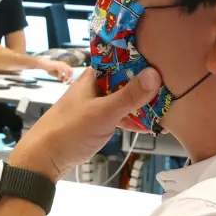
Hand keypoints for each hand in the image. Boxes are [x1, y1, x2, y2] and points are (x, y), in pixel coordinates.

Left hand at [10, 67, 161, 180]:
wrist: (44, 159)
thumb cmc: (68, 131)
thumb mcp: (103, 112)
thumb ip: (129, 96)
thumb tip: (154, 74)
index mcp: (93, 76)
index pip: (120, 58)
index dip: (140, 57)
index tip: (163, 58)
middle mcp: (95, 86)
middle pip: (125, 79)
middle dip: (146, 83)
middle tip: (172, 85)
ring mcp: (95, 104)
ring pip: (123, 98)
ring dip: (141, 103)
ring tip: (166, 107)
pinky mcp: (96, 121)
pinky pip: (119, 115)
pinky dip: (132, 119)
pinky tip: (149, 127)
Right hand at [40, 59, 74, 82]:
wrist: (43, 64)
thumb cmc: (50, 69)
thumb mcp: (57, 74)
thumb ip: (62, 77)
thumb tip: (67, 81)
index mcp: (65, 65)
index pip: (71, 71)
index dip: (70, 77)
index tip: (67, 82)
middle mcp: (64, 64)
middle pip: (71, 71)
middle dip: (69, 77)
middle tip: (65, 82)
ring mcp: (61, 64)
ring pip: (67, 71)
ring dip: (65, 77)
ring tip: (62, 80)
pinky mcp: (57, 65)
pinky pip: (62, 72)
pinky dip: (60, 76)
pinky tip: (58, 78)